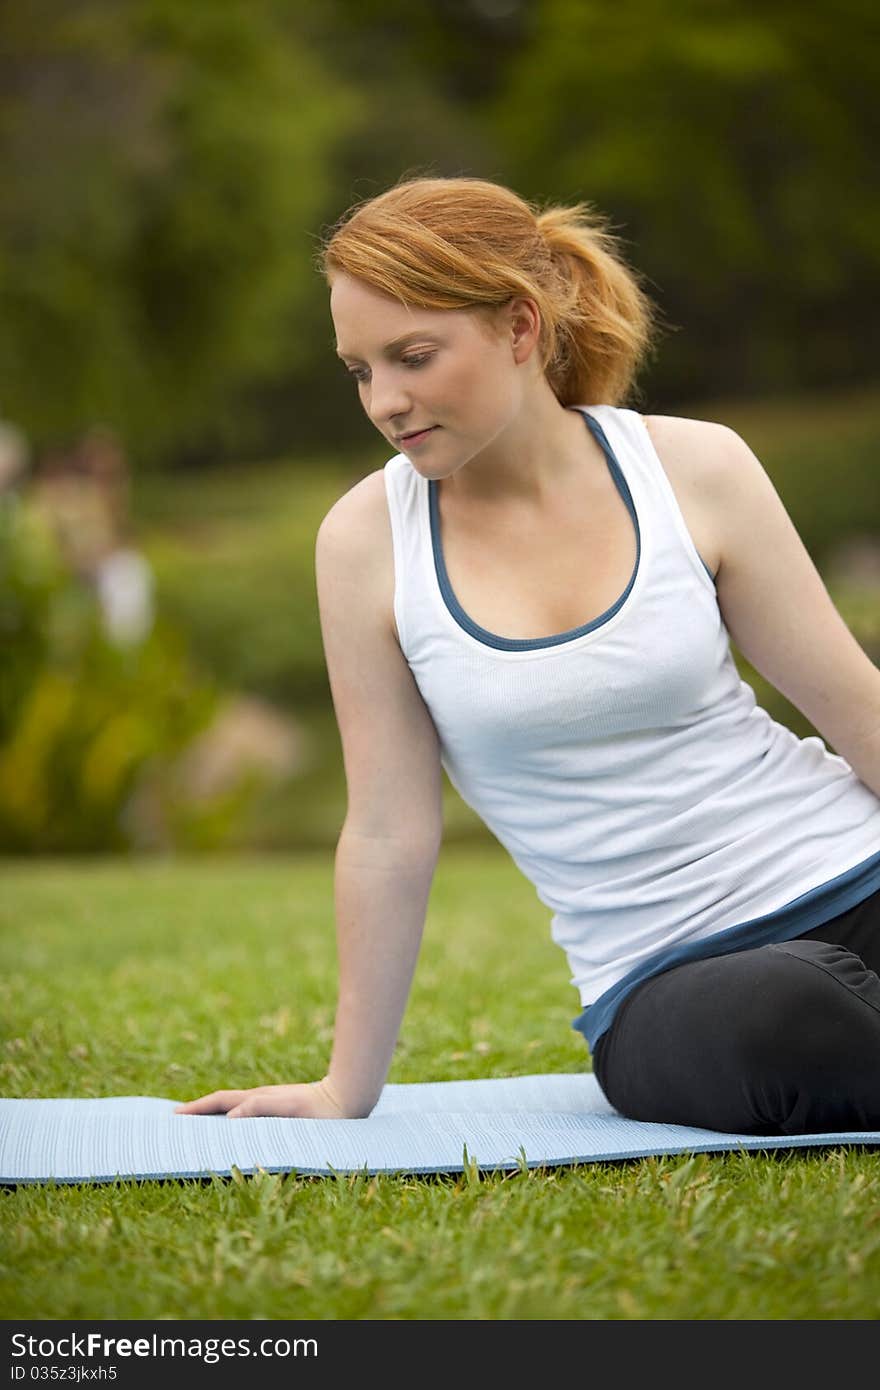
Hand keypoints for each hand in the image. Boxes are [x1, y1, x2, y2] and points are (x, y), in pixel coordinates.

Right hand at [174, 1076, 348, 1118]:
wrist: (345, 1101)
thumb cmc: (316, 1108)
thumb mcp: (285, 1107)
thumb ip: (258, 1107)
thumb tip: (229, 1117)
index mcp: (255, 1098)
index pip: (218, 1102)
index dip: (196, 1108)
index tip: (174, 1115)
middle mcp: (259, 1099)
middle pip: (223, 1104)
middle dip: (200, 1112)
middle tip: (178, 1122)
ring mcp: (269, 1105)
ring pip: (235, 1110)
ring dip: (216, 1117)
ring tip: (199, 1129)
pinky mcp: (281, 1113)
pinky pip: (249, 1117)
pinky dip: (235, 1122)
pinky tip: (236, 1133)